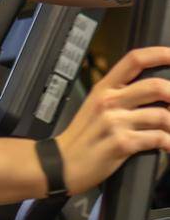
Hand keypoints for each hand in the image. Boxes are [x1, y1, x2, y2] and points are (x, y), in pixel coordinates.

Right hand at [56, 46, 169, 193]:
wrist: (60, 166)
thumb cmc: (80, 139)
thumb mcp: (94, 107)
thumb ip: (119, 95)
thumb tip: (150, 92)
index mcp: (104, 89)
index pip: (135, 60)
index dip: (159, 54)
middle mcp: (109, 102)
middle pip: (156, 86)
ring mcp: (115, 123)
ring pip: (161, 115)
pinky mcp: (121, 144)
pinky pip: (156, 139)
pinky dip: (168, 143)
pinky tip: (168, 146)